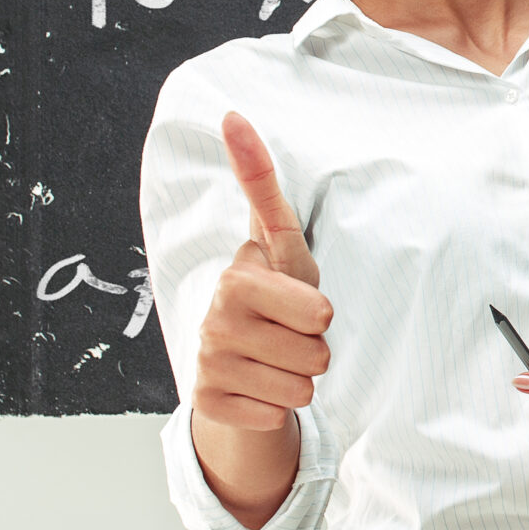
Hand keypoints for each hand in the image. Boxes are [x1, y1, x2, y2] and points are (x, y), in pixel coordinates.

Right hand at [189, 113, 331, 524]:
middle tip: (293, 334)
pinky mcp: (208, 403)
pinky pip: (276, 414)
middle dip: (317, 348)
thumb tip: (232, 114)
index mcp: (238, 279)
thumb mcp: (280, 242)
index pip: (316, 311)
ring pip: (301, 388)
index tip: (306, 307)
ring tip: (278, 358)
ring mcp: (208, 363)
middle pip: (316, 353)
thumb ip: (261, 183)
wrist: (239, 355)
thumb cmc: (275, 292)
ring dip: (301, 379)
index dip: (320, 313)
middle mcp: (216, 320)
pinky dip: (277, 406)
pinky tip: (259, 387)